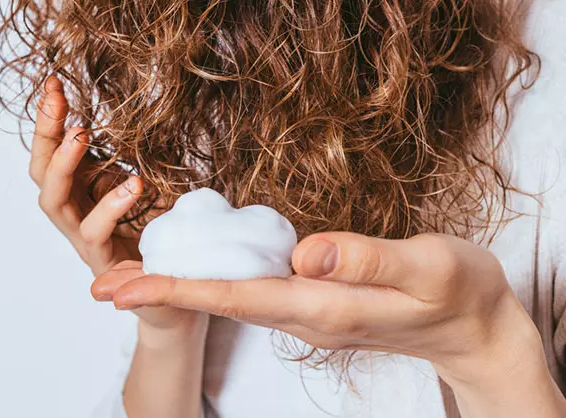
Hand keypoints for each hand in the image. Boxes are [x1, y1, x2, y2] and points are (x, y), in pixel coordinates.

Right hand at [30, 76, 142, 275]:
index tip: (55, 82)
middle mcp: (76, 212)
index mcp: (83, 189)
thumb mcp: (152, 186)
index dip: (51, 118)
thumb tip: (147, 114)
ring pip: (53, 202)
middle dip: (45, 133)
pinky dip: (110, 207)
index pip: (54, 150)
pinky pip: (95, 233)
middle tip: (56, 100)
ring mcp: (84, 238)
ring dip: (62, 166)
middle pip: (41, 171)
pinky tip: (133, 183)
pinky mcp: (103, 262)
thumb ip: (140, 158)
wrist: (175, 290)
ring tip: (80, 135)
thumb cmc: (161, 234)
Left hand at [100, 232, 556, 394]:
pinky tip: (200, 270)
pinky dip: (217, 282)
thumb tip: (305, 252)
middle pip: (220, 303)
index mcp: (323, 305)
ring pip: (233, 298)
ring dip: (183, 288)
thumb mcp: (427, 268)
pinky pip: (255, 291)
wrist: (474, 326)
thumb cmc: (457, 294)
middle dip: (161, 293)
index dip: (177, 290)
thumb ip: (367, 260)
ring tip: (135, 276)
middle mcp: (305, 314)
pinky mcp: (318, 302)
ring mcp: (310, 312)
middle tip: (104, 286)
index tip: (126, 287)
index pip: (235, 297)